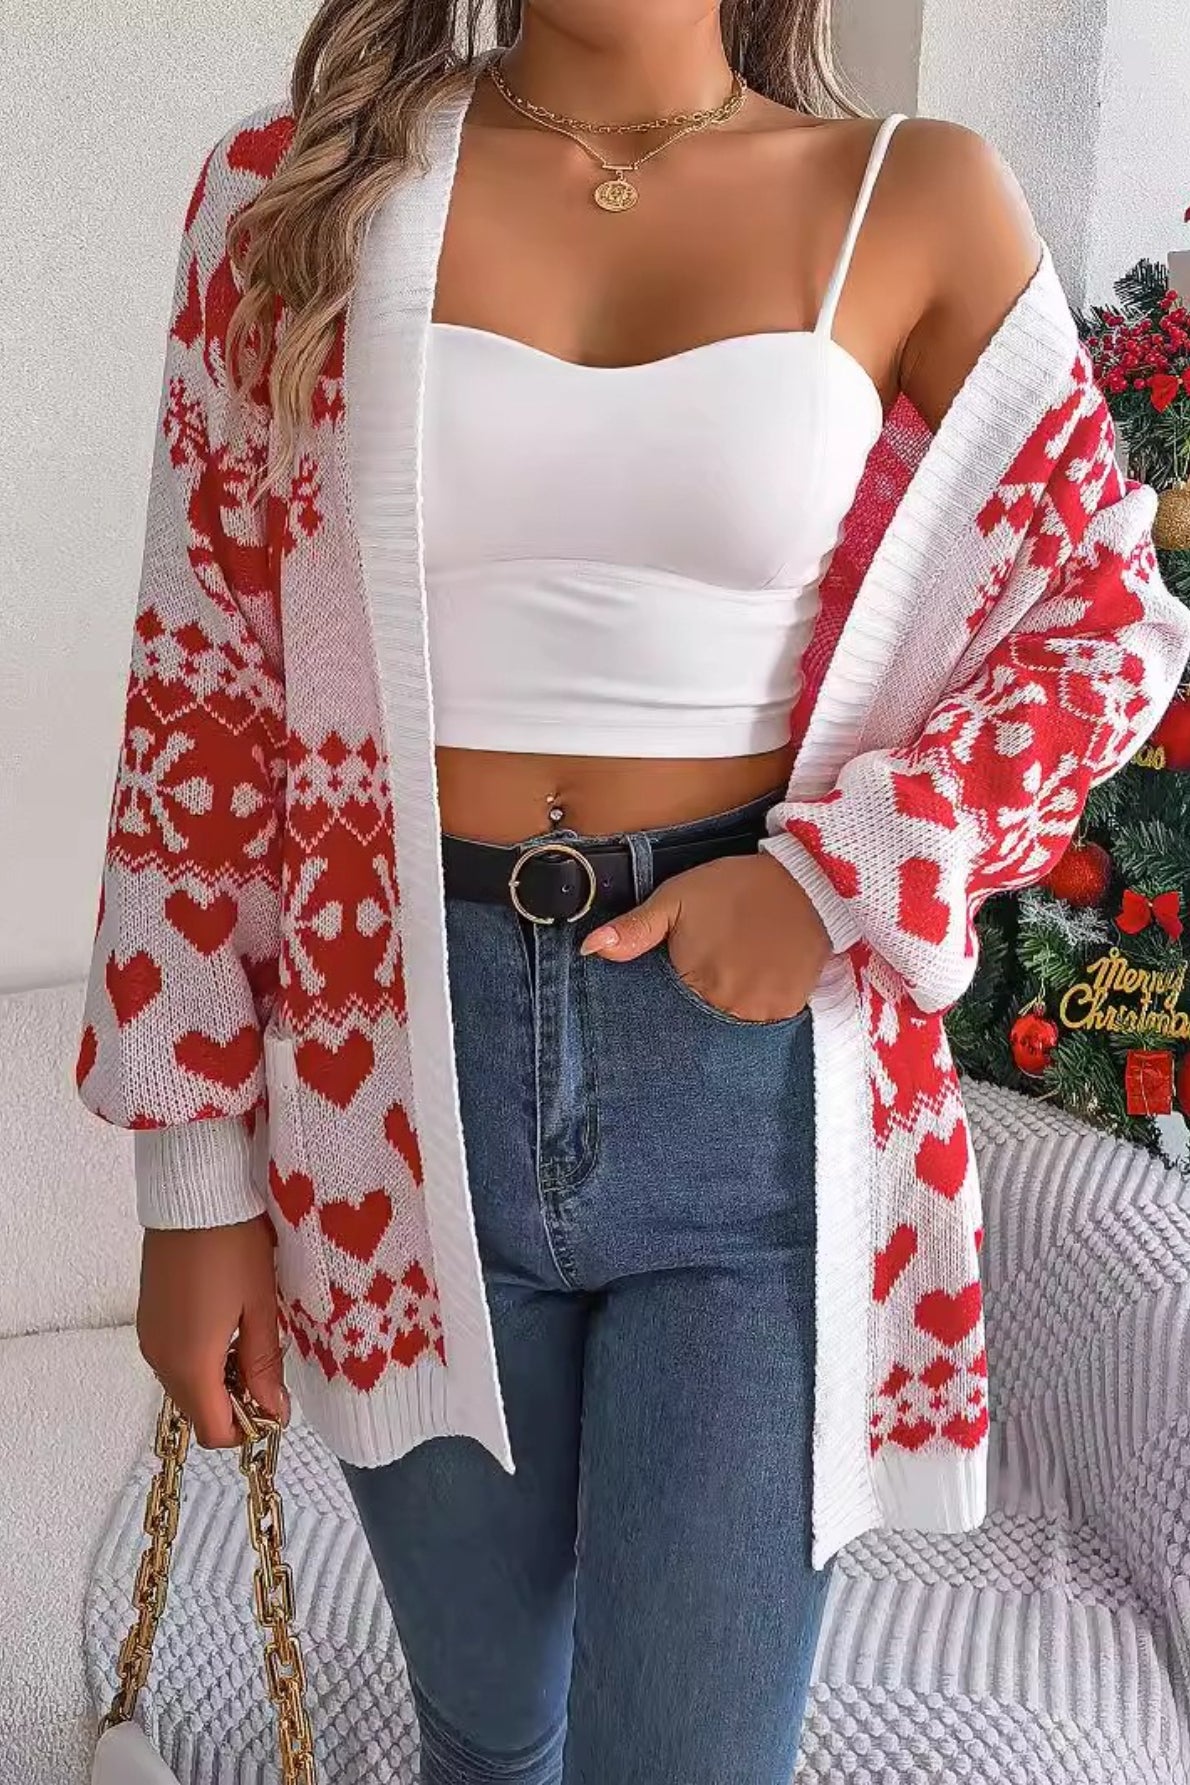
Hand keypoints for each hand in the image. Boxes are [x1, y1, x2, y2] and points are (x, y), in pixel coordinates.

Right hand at [137, 1214, 289, 1447]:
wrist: (193, 1195)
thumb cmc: (234, 1247)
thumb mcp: (260, 1307)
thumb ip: (264, 1366)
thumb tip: (273, 1413)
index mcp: (190, 1364)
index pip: (214, 1431)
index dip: (248, 1428)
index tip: (276, 1403)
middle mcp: (160, 1359)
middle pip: (197, 1411)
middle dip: (234, 1405)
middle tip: (269, 1369)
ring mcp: (149, 1338)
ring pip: (184, 1385)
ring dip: (217, 1380)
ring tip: (250, 1341)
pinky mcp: (147, 1318)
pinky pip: (173, 1358)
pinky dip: (200, 1359)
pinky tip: (226, 1326)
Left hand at [579, 852, 830, 1022]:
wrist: (804, 882)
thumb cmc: (734, 888)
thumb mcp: (677, 899)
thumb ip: (635, 929)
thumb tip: (591, 949)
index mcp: (694, 981)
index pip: (666, 1010)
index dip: (670, 995)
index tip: (682, 975)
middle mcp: (727, 1006)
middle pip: (698, 1021)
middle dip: (697, 1000)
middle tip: (713, 965)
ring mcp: (760, 1012)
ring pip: (730, 1025)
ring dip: (727, 1006)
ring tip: (735, 969)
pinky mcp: (787, 1010)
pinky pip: (762, 1023)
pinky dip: (756, 1006)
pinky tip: (757, 977)